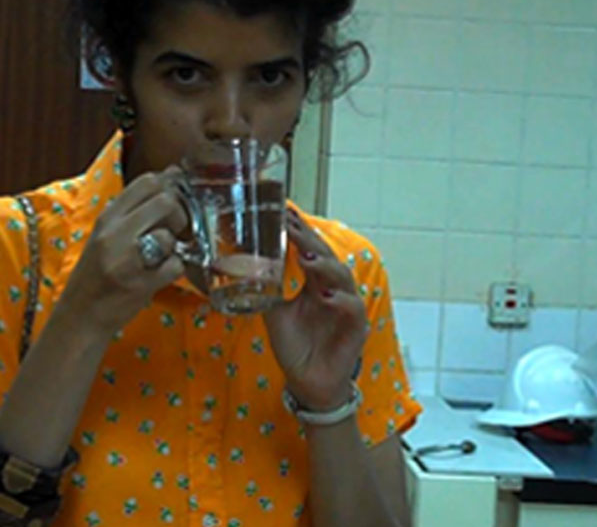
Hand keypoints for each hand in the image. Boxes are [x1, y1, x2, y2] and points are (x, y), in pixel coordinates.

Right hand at [55, 167, 188, 340]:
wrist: (80, 316)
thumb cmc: (95, 274)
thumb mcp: (105, 234)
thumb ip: (134, 210)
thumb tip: (171, 176)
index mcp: (107, 217)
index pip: (148, 182)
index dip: (170, 188)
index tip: (174, 199)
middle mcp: (114, 234)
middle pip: (165, 202)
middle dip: (179, 214)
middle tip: (174, 230)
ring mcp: (126, 260)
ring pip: (168, 236)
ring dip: (173, 247)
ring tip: (160, 257)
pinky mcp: (140, 284)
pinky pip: (174, 266)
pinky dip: (173, 270)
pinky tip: (159, 274)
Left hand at [263, 209, 367, 411]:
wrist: (307, 383)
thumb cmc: (295, 346)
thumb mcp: (274, 313)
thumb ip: (266, 290)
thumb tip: (240, 267)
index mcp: (315, 283)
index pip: (310, 250)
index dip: (300, 232)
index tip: (285, 213)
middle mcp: (333, 289)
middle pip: (326, 256)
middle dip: (310, 240)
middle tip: (293, 227)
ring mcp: (346, 307)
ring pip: (342, 277)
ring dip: (324, 265)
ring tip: (305, 258)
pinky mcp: (356, 328)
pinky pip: (352, 308)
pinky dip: (340, 300)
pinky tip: (325, 295)